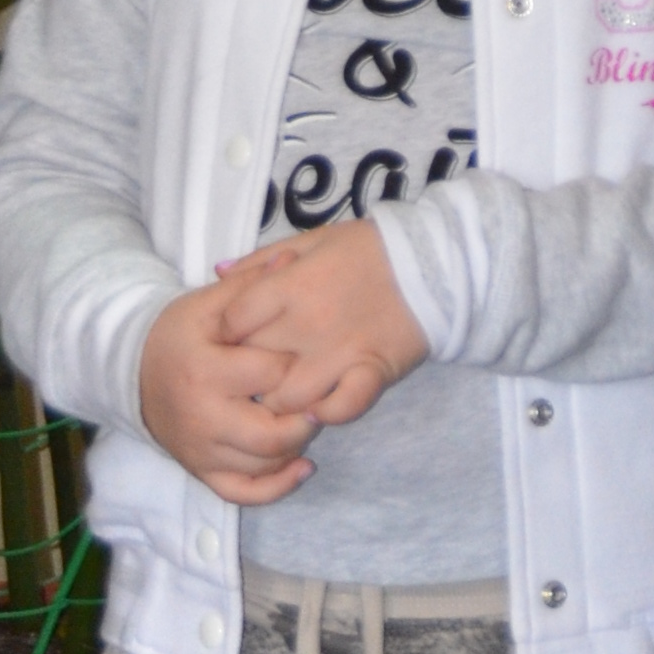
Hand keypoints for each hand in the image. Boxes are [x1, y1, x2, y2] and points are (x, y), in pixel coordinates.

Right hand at [139, 279, 318, 504]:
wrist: (133, 373)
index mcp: (204, 370)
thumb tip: (292, 259)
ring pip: (265, 463)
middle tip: (317, 398)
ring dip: (297, 446)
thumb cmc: (179, 335)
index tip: (305, 354)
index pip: (271, 373)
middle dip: (306, 418)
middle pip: (273, 434)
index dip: (296, 362)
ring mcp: (201, 451)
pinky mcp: (202, 472)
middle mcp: (202, 417)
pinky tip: (302, 466)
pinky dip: (278, 486)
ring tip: (308, 420)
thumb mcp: (207, 305)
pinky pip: (244, 493)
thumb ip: (251, 285)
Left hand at [212, 222, 427, 428]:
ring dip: (281, 402)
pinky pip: (340, 408)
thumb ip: (262, 259)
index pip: (232, 322)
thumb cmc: (370, 249)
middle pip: (253, 364)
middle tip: (250, 376)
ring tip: (284, 395)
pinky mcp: (371, 371)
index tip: (233, 340)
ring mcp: (340, 351)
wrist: (435, 262)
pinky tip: (321, 406)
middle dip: (246, 375)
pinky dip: (326, 413)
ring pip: (287, 398)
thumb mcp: (313, 240)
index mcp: (290, 284)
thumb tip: (218, 273)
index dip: (226, 335)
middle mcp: (308, 321)